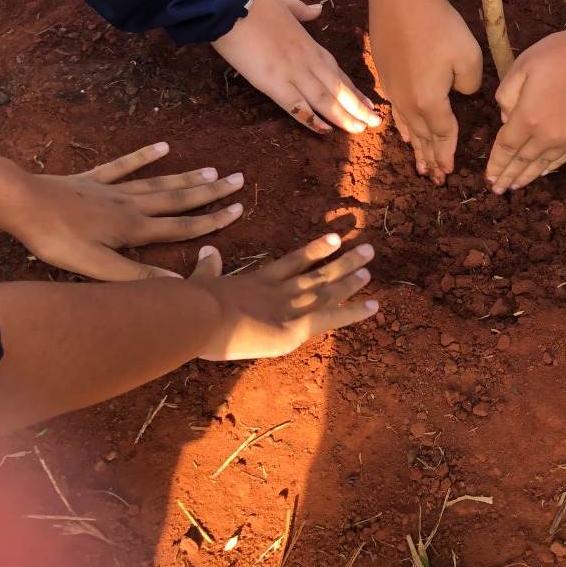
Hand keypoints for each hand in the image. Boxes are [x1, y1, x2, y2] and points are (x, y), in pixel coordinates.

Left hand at [6, 143, 244, 279]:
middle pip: (178, 198)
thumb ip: (139, 274)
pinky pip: (124, 166)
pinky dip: (144, 156)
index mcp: (135, 229)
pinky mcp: (92, 179)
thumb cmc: (58, 240)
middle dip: (210, 192)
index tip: (239, 209)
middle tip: (239, 180)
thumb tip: (179, 283)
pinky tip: (162, 146)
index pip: (183, 226)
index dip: (212, 220)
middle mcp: (131, 205)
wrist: (24, 205)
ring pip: (159, 182)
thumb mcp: (98, 267)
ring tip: (213, 169)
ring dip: (187, 177)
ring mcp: (113, 189)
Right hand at [190, 234, 377, 359]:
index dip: (314, 251)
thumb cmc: (192, 304)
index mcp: (257, 282)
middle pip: (317, 272)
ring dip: (350, 277)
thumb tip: (206, 250)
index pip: (292, 263)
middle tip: (367, 249)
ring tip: (370, 265)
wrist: (197, 316)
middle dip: (342, 260)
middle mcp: (280, 290)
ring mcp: (290, 306)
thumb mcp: (200, 281)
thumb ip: (207, 267)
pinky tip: (374, 306)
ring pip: (327, 289)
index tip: (333, 239)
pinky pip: (331, 318)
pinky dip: (354, 312)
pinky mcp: (295, 327)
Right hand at [212, 0, 380, 134]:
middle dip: (357, 107)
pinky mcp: (273, 82)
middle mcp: (307, 60)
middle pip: (338, 88)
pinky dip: (312, 119)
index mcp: (309, 44)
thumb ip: (303, 10)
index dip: (353, 89)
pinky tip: (325, 130)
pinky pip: (296, 105)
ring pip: (325, 99)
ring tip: (359, 130)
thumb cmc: (253, 0)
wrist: (230, 1)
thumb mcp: (284, 1)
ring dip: (344, 116)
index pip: (337, 72)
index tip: (367, 103)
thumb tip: (317, 10)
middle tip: (374, 123)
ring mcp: (292, 72)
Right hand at [370, 0, 482, 184]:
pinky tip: (405, 133)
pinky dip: (404, 128)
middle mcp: (408, 103)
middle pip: (424, 138)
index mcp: (430, 103)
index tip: (451, 173)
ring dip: (416, 149)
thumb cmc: (438, 25)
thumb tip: (462, 93)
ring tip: (421, 167)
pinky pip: (397, 113)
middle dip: (432, 160)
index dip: (448, 154)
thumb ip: (472, 84)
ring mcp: (394, 90)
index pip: (444, 135)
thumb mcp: (469, 57)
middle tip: (437, 180)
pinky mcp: (386, 76)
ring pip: (408, 128)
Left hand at [487, 24, 565, 193]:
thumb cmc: (561, 53)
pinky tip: (544, 171)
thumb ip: (506, 94)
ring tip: (516, 187)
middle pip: (523, 161)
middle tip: (497, 190)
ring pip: (543, 165)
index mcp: (528, 117)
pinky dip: (551, 167)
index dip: (496, 164)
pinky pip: (564, 158)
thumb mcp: (523, 66)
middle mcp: (548, 135)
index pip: (505, 147)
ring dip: (528, 177)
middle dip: (508, 177)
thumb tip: (505, 119)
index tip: (488, 177)